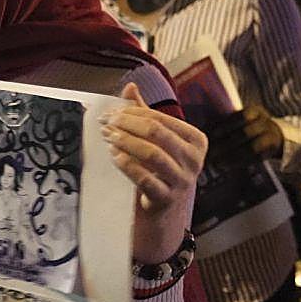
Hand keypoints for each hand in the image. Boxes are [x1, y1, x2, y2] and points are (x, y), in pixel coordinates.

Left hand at [104, 83, 207, 264]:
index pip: (160, 118)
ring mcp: (183, 180)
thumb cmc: (158, 173)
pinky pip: (144, 177)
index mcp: (195, 140)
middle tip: (104, 123)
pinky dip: (125, 164)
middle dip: (126, 124)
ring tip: (106, 137)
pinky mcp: (167, 198)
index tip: (108, 112)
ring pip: (151, 153)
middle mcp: (195, 159)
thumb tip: (130, 86)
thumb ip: (144, 115)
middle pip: (156, 132)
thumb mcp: (156, 143)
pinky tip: (113, 156)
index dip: (132, 112)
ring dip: (124, 142)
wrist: (162, 215)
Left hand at [205, 103, 283, 164]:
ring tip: (217, 162)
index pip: (242, 117)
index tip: (213, 135)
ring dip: (232, 156)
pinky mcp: (271, 151)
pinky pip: (255, 158)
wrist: (275, 135)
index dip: (226, 126)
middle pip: (246, 133)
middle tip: (211, 153)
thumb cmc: (250, 127)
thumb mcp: (241, 121)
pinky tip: (227, 166)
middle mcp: (265, 123)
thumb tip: (204, 132)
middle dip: (226, 144)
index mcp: (255, 112)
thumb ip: (225, 124)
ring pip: (251, 148)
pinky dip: (240, 162)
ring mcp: (270, 137)